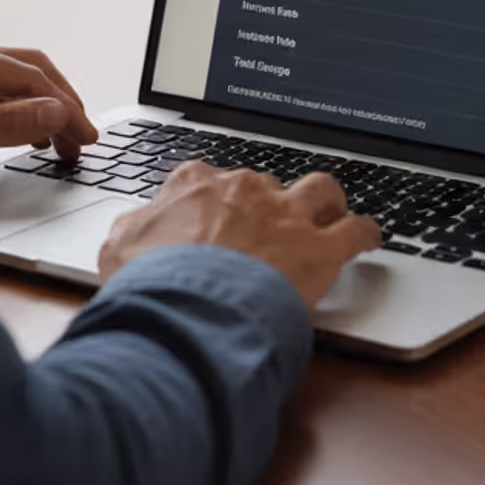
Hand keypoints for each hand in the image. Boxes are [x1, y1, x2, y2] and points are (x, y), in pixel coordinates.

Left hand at [0, 38, 97, 185]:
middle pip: (25, 71)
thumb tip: (55, 112)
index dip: (65, 107)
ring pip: (8, 81)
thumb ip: (8, 124)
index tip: (86, 136)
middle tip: (81, 138)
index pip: (30, 78)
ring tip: (59, 140)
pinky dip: (13, 109)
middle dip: (59, 103)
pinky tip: (23, 131)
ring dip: (38, 107)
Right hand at [98, 164, 380, 306]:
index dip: (211, 196)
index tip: (212, 212)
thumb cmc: (150, 283)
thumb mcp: (117, 251)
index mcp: (195, 185)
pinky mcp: (319, 248)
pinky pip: (356, 230)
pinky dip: (365, 234)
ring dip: (325, 202)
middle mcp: (245, 189)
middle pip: (264, 183)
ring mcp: (286, 215)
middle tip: (265, 229)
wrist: (188, 308)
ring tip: (327, 215)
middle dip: (267, 202)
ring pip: (320, 190)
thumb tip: (132, 231)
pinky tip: (368, 239)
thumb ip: (130, 232)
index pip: (205, 176)